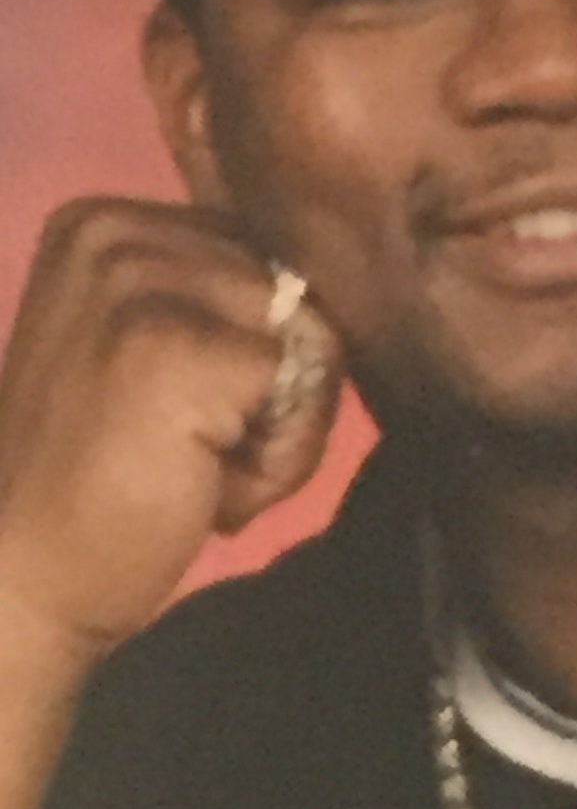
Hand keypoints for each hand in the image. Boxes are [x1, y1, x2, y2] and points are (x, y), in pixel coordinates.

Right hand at [0, 197, 341, 663]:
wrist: (20, 587)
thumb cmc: (99, 476)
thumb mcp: (149, 348)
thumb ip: (221, 301)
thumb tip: (315, 298)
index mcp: (101, 221)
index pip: (256, 248)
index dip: (251, 338)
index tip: (181, 406)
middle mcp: (111, 231)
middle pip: (289, 284)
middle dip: (271, 379)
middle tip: (191, 451)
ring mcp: (136, 283)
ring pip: (305, 333)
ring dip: (280, 420)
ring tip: (200, 468)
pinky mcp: (171, 348)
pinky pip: (303, 384)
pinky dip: (281, 455)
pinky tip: (214, 490)